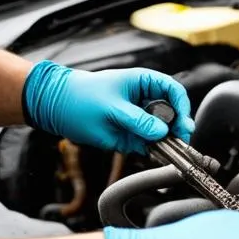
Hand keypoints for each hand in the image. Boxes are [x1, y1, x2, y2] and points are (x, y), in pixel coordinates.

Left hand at [22, 60, 194, 153]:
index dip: (182, 106)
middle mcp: (144, 100)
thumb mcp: (111, 108)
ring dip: (167, 142)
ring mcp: (138, 119)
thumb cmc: (81, 97)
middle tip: (179, 140)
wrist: (55, 108)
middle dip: (177, 127)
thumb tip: (162, 133)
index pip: (173, 91)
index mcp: (143, 83)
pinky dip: (155, 151)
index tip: (183, 124)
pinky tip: (158, 155)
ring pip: (163, 131)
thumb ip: (138, 121)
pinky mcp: (131, 136)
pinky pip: (149, 144)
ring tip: (170, 150)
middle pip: (172, 113)